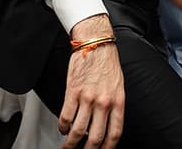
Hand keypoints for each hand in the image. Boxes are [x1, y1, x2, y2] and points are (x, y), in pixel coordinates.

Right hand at [59, 15, 124, 148]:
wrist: (95, 43)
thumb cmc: (107, 63)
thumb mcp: (118, 87)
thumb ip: (113, 107)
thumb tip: (104, 127)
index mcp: (118, 101)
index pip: (114, 134)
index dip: (107, 148)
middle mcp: (103, 102)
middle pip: (95, 137)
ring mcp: (87, 98)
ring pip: (77, 131)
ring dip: (71, 144)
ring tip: (68, 147)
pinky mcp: (73, 91)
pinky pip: (65, 116)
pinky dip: (62, 126)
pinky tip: (63, 128)